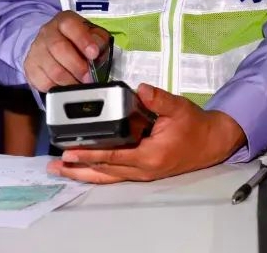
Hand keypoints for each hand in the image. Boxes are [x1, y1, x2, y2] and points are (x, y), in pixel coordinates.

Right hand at [24, 11, 108, 91]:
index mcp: (64, 21)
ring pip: (52, 69)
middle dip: (77, 66)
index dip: (83, 40)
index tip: (94, 54)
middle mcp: (48, 32)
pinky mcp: (30, 67)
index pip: (70, 25)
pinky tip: (66, 86)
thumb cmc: (76, 41)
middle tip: (88, 77)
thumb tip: (98, 46)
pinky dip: (58, 88)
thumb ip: (98, 39)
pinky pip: (44, 82)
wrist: (51, 45)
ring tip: (80, 84)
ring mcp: (36, 49)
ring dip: (69, 81)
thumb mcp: (92, 34)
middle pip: (59, 48)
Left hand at [47, 84, 246, 182]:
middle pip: (105, 172)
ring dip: (83, 173)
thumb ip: (158, 99)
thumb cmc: (195, 126)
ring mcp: (142, 173)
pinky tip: (83, 168)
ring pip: (108, 177)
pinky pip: (115, 174)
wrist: (211, 142)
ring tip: (61, 170)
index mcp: (150, 155)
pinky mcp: (142, 170)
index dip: (91, 154)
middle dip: (79, 168)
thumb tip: (139, 89)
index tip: (71, 152)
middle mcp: (143, 169)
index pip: (114, 156)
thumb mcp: (179, 108)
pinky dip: (97, 172)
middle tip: (55, 165)